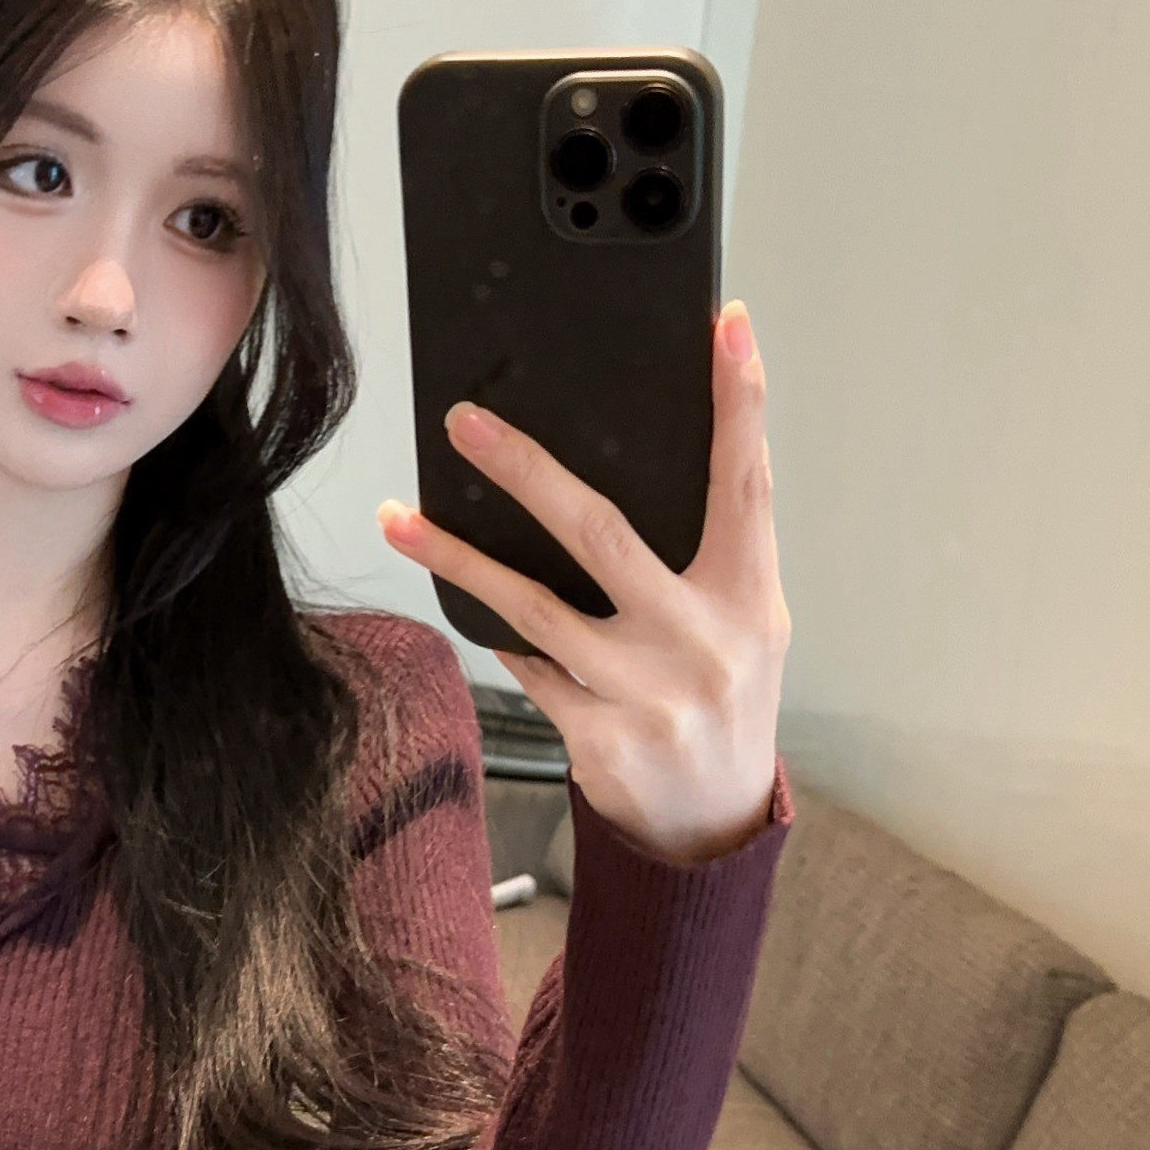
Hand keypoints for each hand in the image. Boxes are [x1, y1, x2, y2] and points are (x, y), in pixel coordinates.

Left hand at [377, 297, 789, 866]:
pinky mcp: (596, 734)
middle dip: (525, 469)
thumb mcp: (745, 621)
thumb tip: (634, 463)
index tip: (726, 325)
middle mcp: (702, 639)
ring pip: (532, 605)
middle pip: (600, 531)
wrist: (714, 823)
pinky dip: (492, 627)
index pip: (746, 481)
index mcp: (749, 596)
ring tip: (400, 519)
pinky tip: (461, 599)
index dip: (742, 400)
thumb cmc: (723, 699)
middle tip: (467, 424)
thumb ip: (710, 552)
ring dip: (457, 558)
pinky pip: (525, 662)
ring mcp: (645, 691)